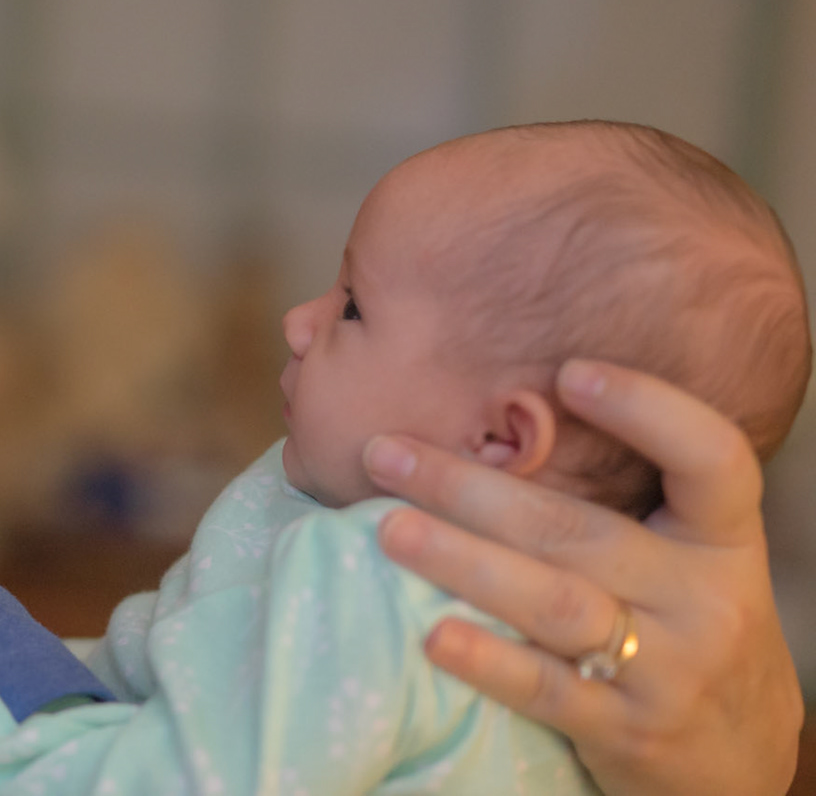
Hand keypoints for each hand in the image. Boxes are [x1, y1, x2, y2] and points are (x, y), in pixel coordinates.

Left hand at [363, 359, 803, 795]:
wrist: (744, 759)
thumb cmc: (686, 628)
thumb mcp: (685, 561)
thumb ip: (619, 503)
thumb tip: (493, 420)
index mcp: (721, 542)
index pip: (712, 462)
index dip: (650, 411)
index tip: (569, 372)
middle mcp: (703, 600)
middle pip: (580, 530)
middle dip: (472, 488)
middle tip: (385, 454)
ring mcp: (668, 669)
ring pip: (556, 602)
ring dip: (463, 561)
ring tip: (391, 528)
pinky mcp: (629, 732)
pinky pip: (549, 690)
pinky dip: (488, 660)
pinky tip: (432, 635)